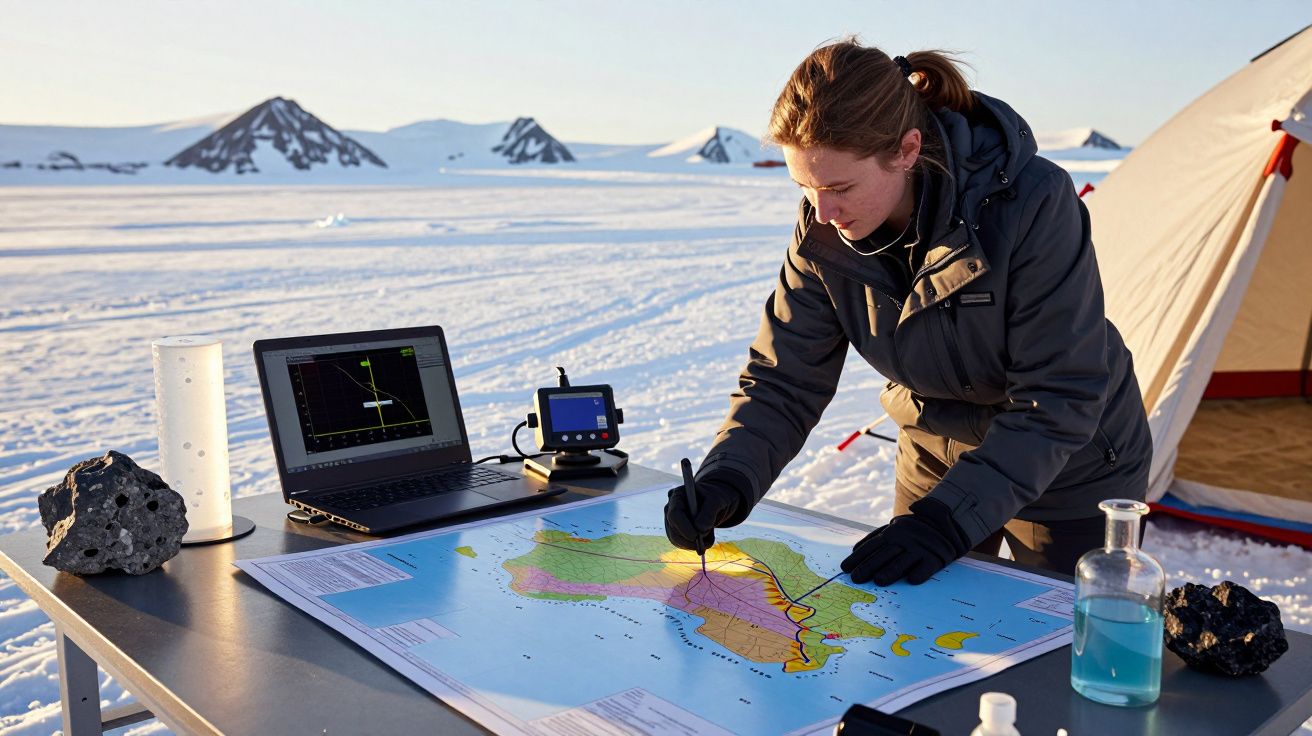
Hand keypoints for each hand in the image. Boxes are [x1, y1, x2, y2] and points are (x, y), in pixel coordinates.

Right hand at [663, 470, 752, 550]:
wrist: (716, 503)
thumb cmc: (716, 497)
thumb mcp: (716, 500)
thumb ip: (708, 513)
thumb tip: (699, 530)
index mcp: (678, 495)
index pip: (675, 514)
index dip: (683, 527)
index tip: (695, 537)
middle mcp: (671, 508)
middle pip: (673, 529)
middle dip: (688, 540)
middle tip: (705, 545)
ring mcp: (672, 520)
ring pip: (676, 539)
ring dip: (692, 544)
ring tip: (709, 542)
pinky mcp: (677, 531)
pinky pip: (681, 543)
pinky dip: (694, 545)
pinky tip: (706, 542)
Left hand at [841, 497, 970, 585]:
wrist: (944, 523)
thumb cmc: (911, 532)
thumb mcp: (892, 529)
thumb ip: (874, 539)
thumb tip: (854, 550)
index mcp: (891, 532)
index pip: (871, 546)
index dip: (858, 558)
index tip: (845, 568)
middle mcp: (904, 539)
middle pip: (884, 554)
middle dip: (869, 566)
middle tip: (856, 578)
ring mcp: (920, 548)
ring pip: (903, 561)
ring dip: (891, 571)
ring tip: (879, 581)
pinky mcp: (936, 557)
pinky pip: (927, 566)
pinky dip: (921, 572)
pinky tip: (912, 580)